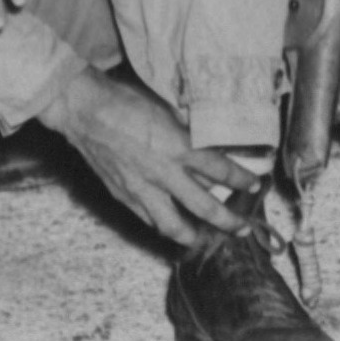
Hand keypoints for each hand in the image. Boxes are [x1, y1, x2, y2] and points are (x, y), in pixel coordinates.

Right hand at [42, 66, 245, 248]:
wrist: (85, 110)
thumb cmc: (126, 101)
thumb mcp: (168, 109)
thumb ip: (189, 130)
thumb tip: (208, 140)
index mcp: (179, 147)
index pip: (221, 170)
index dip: (241, 180)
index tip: (254, 184)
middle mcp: (164, 174)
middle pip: (205, 207)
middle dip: (228, 221)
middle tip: (243, 228)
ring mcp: (142, 189)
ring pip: (173, 224)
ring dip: (193, 235)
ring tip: (204, 239)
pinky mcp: (123, 195)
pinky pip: (148, 218)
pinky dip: (161, 226)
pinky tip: (168, 226)